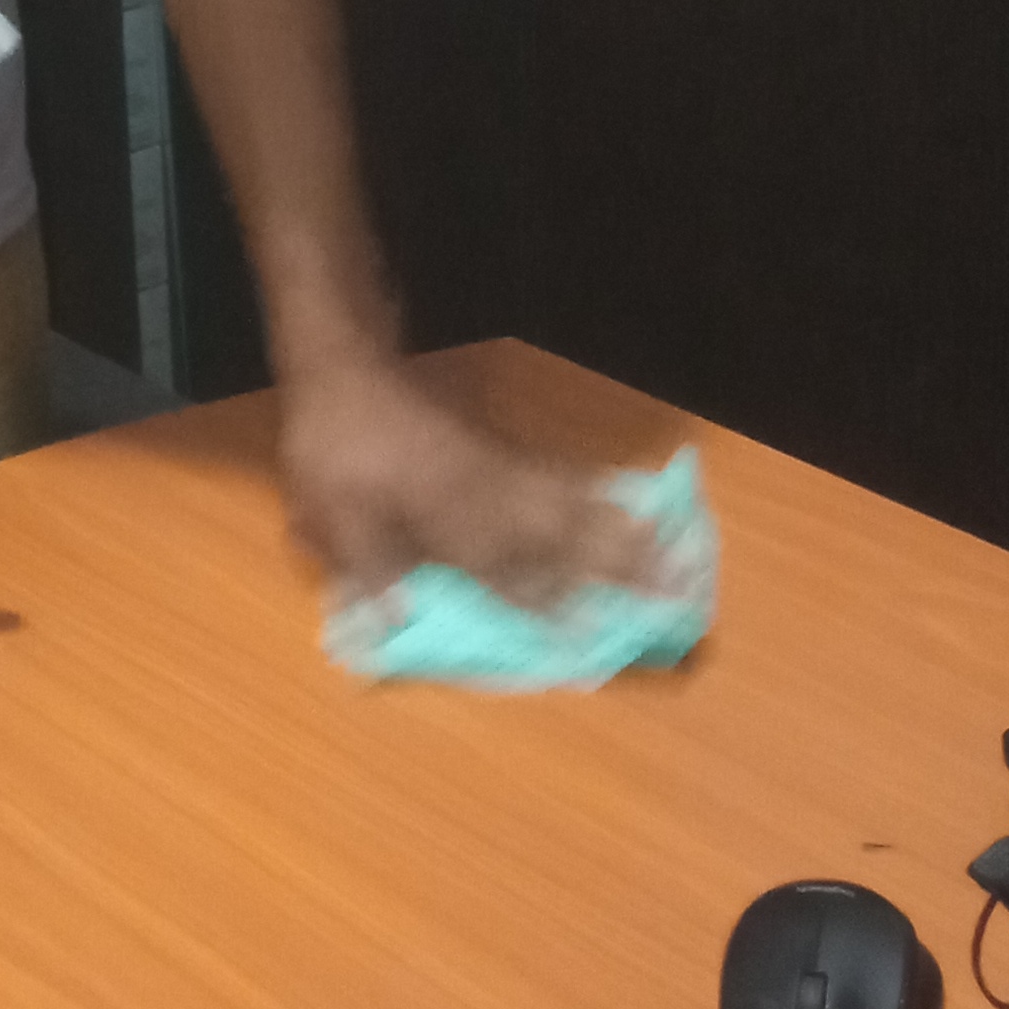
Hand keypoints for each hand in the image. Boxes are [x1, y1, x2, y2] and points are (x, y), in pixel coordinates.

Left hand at [278, 349, 666, 608]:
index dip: (549, 608)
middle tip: (676, 586)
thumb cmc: (334, 446)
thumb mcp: (332, 511)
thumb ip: (366, 568)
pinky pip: (556, 475)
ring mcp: (497, 469)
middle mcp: (487, 495)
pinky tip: (619, 498)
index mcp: (447, 517)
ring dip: (621, 527)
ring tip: (672, 546)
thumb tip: (393, 627)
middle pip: (564, 535)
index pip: (508, 573)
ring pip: (570, 502)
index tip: (596, 638)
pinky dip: (593, 490)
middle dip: (620, 563)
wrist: (344, 370)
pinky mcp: (496, 450)